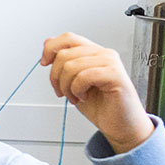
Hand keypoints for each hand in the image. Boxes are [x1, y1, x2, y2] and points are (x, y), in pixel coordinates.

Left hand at [42, 33, 153, 152]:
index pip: (68, 38)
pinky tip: (84, 97)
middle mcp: (104, 54)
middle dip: (56, 77)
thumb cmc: (101, 106)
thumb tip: (47, 42)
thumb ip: (63, 62)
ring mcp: (111, 63)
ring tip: (75, 97)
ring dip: (66, 87)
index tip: (44, 64)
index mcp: (94, 53)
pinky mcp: (115, 75)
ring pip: (71, 66)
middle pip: (65, 54)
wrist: (121, 126)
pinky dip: (77, 90)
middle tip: (62, 92)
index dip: (51, 48)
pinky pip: (83, 76)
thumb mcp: (73, 82)